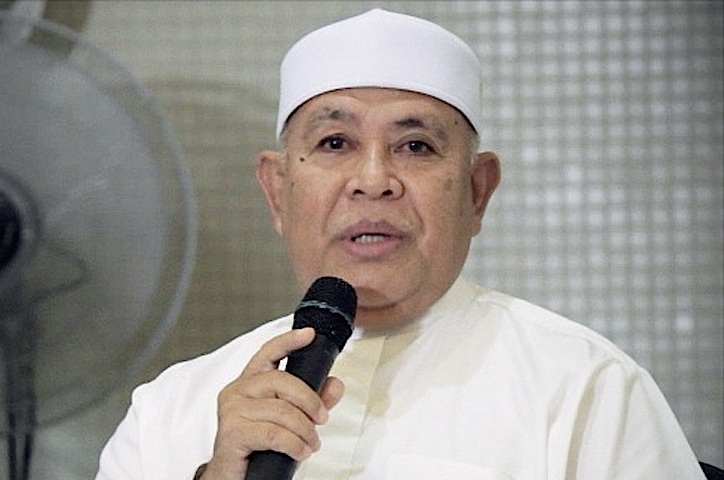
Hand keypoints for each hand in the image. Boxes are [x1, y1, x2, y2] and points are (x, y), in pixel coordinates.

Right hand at [200, 328, 344, 479]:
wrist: (232, 477)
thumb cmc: (258, 448)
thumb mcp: (290, 422)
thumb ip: (312, 402)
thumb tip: (335, 385)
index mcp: (250, 383)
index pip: (268, 353)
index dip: (288, 341)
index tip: (308, 334)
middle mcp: (237, 391)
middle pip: (282, 381)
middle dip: (309, 401)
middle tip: (321, 418)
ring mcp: (232, 411)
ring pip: (282, 411)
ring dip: (304, 430)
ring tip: (310, 443)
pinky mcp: (232, 432)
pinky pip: (274, 433)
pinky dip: (294, 444)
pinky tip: (300, 451)